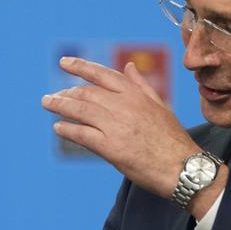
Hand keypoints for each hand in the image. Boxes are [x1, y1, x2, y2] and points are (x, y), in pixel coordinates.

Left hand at [44, 58, 202, 199]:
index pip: (102, 74)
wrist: (182, 167)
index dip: (80, 67)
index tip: (64, 62)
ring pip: (80, 110)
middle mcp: (124, 106)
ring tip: (48, 104)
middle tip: (52, 96)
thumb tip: (129, 66)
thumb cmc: (172, 139)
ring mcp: (116, 126)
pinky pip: (82, 134)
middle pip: (86, 93)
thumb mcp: (160, 105)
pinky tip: (58, 128)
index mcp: (135, 94)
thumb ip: (141, 85)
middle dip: (66, 93)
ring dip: (60, 106)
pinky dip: (67, 130)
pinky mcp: (110, 147)